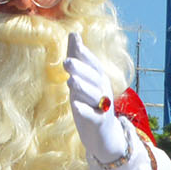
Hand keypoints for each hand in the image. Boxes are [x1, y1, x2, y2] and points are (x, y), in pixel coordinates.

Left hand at [63, 31, 127, 165]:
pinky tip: (75, 106)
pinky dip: (84, 110)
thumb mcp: (83, 80)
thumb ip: (78, 58)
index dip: (84, 53)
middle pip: (93, 78)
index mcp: (99, 79)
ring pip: (94, 95)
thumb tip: (73, 34)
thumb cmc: (90, 104)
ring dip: (83, 88)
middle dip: (81, 69)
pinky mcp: (98, 123)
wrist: (104, 136)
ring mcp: (102, 107)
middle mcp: (103, 91)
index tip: (74, 41)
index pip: (93, 63)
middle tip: (66, 62)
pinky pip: (92, 115)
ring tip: (71, 81)